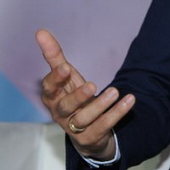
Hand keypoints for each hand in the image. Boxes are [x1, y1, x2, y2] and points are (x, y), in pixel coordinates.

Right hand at [36, 29, 134, 159]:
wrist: (86, 132)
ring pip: (84, 119)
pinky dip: (117, 113)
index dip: (56, 79)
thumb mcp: (65, 76)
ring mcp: (75, 128)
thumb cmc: (72, 96)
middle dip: (78, 96)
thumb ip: (54, 56)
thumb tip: (40, 31)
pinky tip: (129, 100)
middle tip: (92, 85)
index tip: (65, 67)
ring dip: (100, 105)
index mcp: (52, 97)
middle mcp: (60, 114)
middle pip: (65, 106)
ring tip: (115, 91)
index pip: (49, 88)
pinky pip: (104, 126)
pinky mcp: (91, 138)